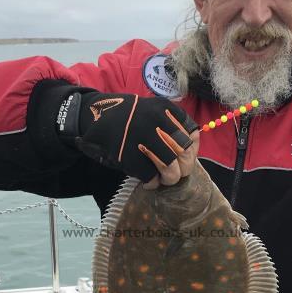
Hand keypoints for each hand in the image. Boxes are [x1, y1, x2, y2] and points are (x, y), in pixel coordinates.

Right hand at [58, 90, 199, 185]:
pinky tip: (148, 181)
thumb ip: (173, 124)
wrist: (99, 116)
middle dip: (183, 169)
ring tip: (163, 179)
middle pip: (184, 155)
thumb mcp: (155, 109)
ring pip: (171, 169)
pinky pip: (151, 177)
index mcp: (166, 110)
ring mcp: (143, 140)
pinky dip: (153, 183)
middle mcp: (157, 123)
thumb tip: (190, 149)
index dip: (192, 150)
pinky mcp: (130, 156)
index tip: (186, 156)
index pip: (192, 135)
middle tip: (176, 172)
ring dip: (169, 178)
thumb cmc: (131, 117)